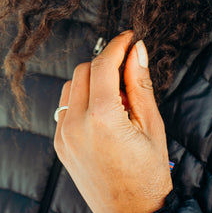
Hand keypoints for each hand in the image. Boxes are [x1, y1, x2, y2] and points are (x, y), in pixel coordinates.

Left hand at [54, 31, 172, 212]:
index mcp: (102, 118)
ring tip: (116, 102)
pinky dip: (82, 100)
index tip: (130, 37)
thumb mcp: (152, 126)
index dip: (117, 45)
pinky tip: (102, 116)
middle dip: (106, 65)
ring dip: (92, 81)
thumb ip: (140, 83)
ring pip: (71, 85)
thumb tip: (137, 49)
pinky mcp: (59, 144)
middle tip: (128, 77)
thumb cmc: (148, 175)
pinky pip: (66, 106)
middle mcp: (76, 124)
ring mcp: (63, 135)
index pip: (103, 64)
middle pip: (84, 70)